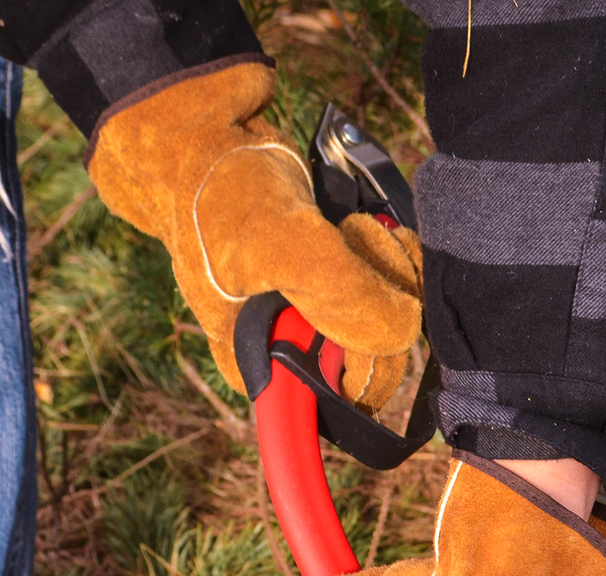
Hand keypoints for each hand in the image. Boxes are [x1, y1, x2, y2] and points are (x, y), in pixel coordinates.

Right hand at [88, 63, 420, 410]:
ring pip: (391, 320)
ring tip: (352, 227)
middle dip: (381, 300)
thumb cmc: (221, 197)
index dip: (368, 368)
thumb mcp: (282, 244)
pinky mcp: (338, 281)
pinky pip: (391, 286)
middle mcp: (296, 351)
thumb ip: (342, 297)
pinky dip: (390, 252)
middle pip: (378, 360)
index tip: (367, 317)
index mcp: (267, 368)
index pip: (342, 407)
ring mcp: (320, 316)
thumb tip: (402, 331)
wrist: (203, 138)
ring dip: (388, 266)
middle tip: (353, 245)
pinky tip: (365, 226)